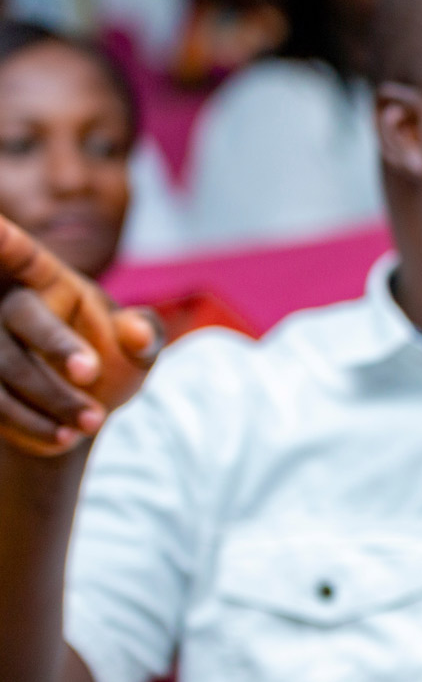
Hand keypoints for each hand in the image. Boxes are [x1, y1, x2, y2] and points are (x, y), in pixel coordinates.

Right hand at [0, 214, 159, 457]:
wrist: (82, 406)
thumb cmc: (110, 358)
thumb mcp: (137, 346)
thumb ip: (147, 333)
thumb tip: (138, 331)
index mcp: (43, 279)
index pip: (20, 253)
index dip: (5, 241)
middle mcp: (6, 304)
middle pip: (23, 319)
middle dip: (57, 348)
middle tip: (93, 374)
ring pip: (4, 369)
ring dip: (49, 399)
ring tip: (93, 424)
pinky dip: (29, 426)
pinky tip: (63, 441)